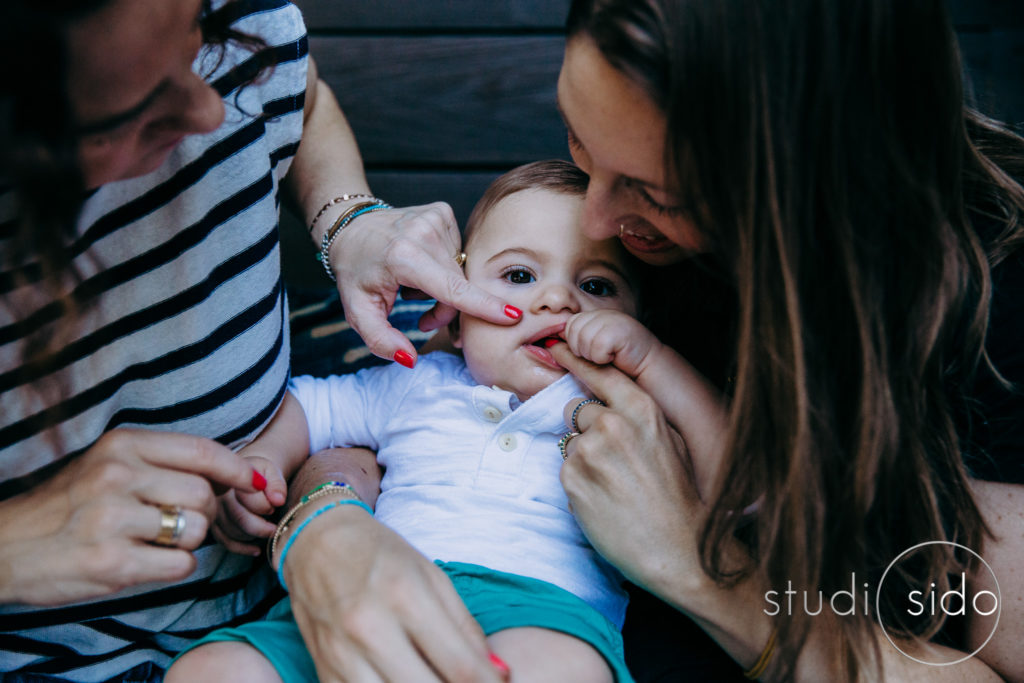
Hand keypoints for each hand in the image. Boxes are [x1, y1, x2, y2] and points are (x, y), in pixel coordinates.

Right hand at [0, 429, 258, 605]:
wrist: (6, 547)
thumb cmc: (69, 506)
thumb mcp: (108, 465)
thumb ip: (163, 464)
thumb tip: (232, 474)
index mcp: (122, 446)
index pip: (202, 451)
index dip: (236, 469)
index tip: (252, 482)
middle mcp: (117, 476)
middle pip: (204, 495)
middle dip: (205, 514)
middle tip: (180, 522)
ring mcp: (112, 520)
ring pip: (195, 530)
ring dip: (188, 541)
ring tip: (157, 541)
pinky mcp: (112, 562)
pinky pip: (180, 565)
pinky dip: (175, 567)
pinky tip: (148, 561)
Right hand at [212, 455, 287, 555]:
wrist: (245, 475)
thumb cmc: (260, 473)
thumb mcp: (271, 471)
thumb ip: (277, 483)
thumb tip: (278, 500)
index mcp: (232, 480)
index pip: (250, 500)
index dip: (267, 506)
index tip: (277, 504)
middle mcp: (218, 497)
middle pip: (241, 520)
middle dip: (263, 526)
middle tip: (275, 526)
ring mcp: (214, 513)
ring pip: (235, 533)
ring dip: (254, 535)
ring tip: (266, 528)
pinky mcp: (214, 526)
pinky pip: (226, 543)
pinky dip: (243, 549)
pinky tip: (256, 549)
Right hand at [283, 505, 507, 681]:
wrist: (316, 542)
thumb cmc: (381, 554)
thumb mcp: (432, 577)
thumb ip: (465, 628)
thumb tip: (497, 672)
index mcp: (406, 597)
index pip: (459, 666)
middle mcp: (370, 628)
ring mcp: (341, 653)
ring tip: (436, 679)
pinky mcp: (323, 669)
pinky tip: (404, 679)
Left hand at [330, 202, 520, 363]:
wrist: (351, 226)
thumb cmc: (357, 271)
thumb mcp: (358, 311)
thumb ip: (380, 340)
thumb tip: (409, 358)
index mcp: (402, 258)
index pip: (452, 288)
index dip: (483, 306)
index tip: (513, 315)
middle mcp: (423, 234)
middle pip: (458, 286)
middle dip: (445, 309)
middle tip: (422, 318)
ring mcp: (435, 219)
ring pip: (460, 271)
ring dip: (444, 287)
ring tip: (416, 286)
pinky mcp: (442, 212)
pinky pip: (457, 252)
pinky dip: (444, 265)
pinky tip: (423, 263)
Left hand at [550, 342, 709, 598]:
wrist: (679, 550)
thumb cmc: (679, 497)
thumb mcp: (669, 441)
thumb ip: (638, 414)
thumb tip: (607, 396)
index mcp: (642, 410)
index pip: (599, 372)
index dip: (575, 359)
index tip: (556, 347)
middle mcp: (612, 424)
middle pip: (577, 408)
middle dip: (587, 428)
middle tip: (611, 459)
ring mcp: (589, 451)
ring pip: (571, 442)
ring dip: (584, 458)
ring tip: (614, 485)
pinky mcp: (572, 479)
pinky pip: (566, 470)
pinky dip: (579, 482)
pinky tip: (604, 499)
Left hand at [563, 309, 659, 377]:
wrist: (648, 366)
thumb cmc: (617, 361)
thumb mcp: (590, 349)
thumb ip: (571, 343)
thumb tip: (548, 342)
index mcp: (593, 315)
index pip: (568, 326)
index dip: (575, 344)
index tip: (591, 352)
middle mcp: (601, 313)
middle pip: (572, 331)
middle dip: (582, 350)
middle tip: (601, 355)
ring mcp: (610, 318)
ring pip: (582, 341)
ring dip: (593, 356)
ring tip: (609, 356)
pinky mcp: (618, 330)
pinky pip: (595, 348)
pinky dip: (603, 358)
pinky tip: (615, 357)